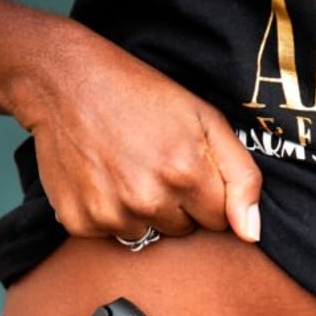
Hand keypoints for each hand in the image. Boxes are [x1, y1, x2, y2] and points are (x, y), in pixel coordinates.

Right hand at [13, 24, 260, 242]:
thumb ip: (242, 177)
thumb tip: (250, 235)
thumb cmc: (143, 95)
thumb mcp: (207, 120)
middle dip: (177, 205)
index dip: (206, 195)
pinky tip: (102, 178)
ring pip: (147, 235)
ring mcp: (111, 213)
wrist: (65, 80)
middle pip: (183, 231)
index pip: (219, 221)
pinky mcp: (80, 221)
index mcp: (186, 173)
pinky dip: (109, 213)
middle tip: (155, 163)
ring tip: (127, 168)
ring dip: (143, 211)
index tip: (189, 168)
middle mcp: (149, 199)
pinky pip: (111, 235)